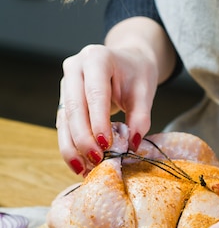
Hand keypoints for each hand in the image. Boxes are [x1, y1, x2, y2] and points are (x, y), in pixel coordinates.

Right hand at [56, 43, 157, 174]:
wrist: (128, 61)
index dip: (98, 121)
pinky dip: (70, 145)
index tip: (104, 144)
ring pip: (64, 119)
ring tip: (82, 169)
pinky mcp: (64, 100)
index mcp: (97, 58)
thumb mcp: (145, 92)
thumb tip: (132, 144)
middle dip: (83, 138)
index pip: (95, 93)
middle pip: (74, 108)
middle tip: (96, 160)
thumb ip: (141, 117)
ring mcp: (66, 83)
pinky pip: (64, 125)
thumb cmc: (136, 74)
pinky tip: (78, 163)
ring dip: (72, 147)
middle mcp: (75, 68)